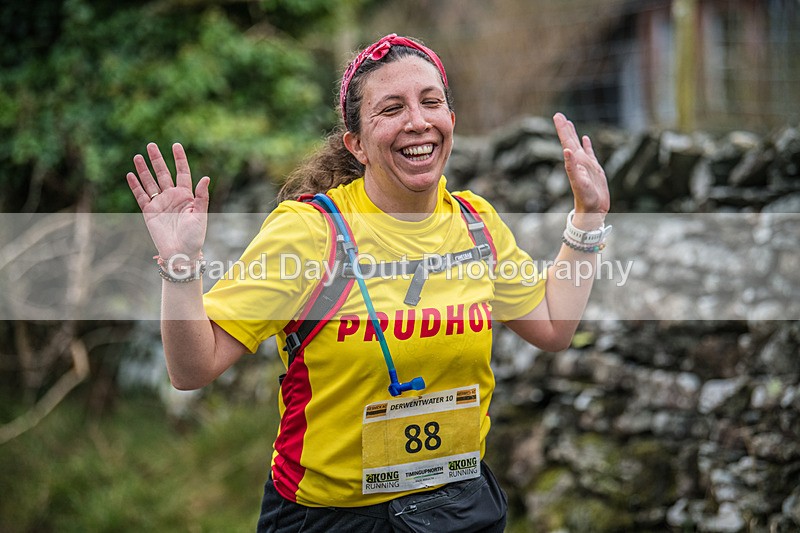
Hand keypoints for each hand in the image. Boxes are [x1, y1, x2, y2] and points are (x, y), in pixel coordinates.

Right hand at [126, 143, 209, 258]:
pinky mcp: (149, 212)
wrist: (181, 253)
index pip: (182, 172)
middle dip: (157, 159)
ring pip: (150, 182)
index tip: (176, 145)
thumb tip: (205, 178)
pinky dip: (135, 186)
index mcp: (186, 196)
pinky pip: (141, 196)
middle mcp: (172, 196)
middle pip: (163, 173)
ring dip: (144, 170)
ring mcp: (160, 203)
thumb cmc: (194, 237)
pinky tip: (130, 174)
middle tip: (151, 145)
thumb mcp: (200, 215)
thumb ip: (201, 197)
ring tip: (138, 156)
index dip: (179, 159)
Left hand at [553, 113, 609, 223]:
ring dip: (573, 133)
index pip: (566, 141)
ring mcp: (586, 164)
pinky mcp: (594, 169)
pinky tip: (585, 138)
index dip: (562, 128)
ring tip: (569, 123)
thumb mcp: (578, 182)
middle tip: (559, 115)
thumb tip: (566, 150)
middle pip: (569, 140)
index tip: (557, 116)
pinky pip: (590, 152)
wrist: (592, 210)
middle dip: (565, 128)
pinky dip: (587, 144)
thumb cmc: (585, 199)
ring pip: (578, 144)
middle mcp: (578, 161)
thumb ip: (571, 167)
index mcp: (574, 162)